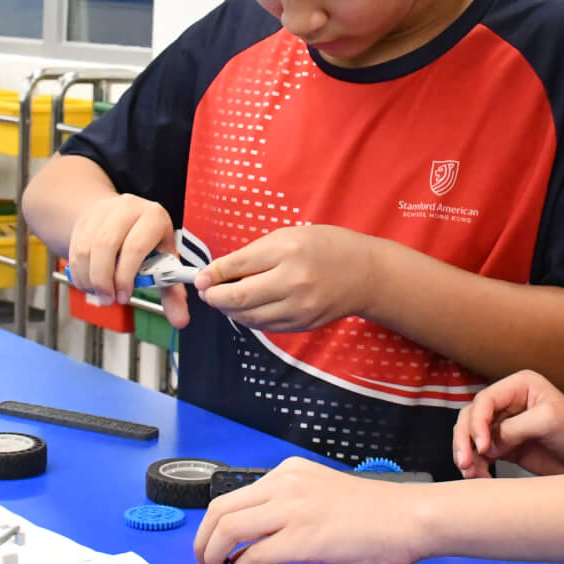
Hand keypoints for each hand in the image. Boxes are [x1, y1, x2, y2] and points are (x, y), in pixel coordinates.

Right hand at [66, 193, 188, 327]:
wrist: (123, 219)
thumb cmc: (149, 244)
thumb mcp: (164, 261)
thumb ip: (172, 292)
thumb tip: (180, 321)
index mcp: (153, 217)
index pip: (135, 246)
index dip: (127, 276)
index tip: (125, 297)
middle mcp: (127, 208)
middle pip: (106, 245)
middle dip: (104, 279)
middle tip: (108, 299)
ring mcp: (103, 211)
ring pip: (86, 249)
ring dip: (90, 279)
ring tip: (99, 294)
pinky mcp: (84, 220)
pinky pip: (75, 250)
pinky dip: (79, 273)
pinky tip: (89, 284)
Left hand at [191, 457, 427, 563]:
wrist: (410, 517)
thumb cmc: (378, 512)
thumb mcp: (323, 492)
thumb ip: (291, 503)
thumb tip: (261, 532)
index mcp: (289, 472)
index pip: (231, 496)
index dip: (211, 527)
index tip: (211, 547)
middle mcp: (286, 484)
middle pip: (219, 511)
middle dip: (202, 543)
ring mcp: (293, 510)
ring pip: (228, 531)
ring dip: (214, 558)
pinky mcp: (304, 539)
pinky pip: (254, 556)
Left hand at [194, 225, 376, 332]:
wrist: (364, 274)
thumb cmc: (326, 248)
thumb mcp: (289, 237)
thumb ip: (254, 254)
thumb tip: (218, 273)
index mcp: (287, 251)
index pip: (238, 266)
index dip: (212, 274)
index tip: (199, 278)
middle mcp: (292, 281)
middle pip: (238, 297)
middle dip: (214, 297)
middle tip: (207, 292)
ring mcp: (298, 307)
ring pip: (249, 317)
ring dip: (230, 310)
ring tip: (224, 300)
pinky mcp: (302, 324)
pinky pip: (265, 326)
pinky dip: (250, 319)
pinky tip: (247, 309)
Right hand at [453, 370, 563, 478]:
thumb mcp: (548, 421)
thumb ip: (514, 428)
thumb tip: (486, 444)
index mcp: (519, 386)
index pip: (485, 400)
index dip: (477, 422)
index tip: (483, 445)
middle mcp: (508, 404)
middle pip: (471, 417)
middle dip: (465, 440)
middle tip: (465, 463)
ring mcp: (506, 427)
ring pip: (472, 438)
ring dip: (468, 455)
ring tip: (472, 473)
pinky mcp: (507, 448)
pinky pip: (482, 455)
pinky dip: (477, 466)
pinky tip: (480, 477)